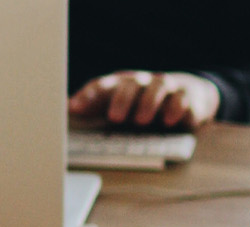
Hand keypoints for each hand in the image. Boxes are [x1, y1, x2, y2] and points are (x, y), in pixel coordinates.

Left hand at [67, 70, 220, 129]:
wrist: (188, 94)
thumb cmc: (142, 103)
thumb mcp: (116, 105)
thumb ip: (92, 107)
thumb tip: (62, 108)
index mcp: (120, 85)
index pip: (102, 86)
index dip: (87, 96)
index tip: (72, 108)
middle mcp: (142, 83)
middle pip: (131, 84)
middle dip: (122, 100)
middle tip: (115, 117)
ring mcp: (165, 87)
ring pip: (158, 87)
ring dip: (149, 103)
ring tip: (141, 121)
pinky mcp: (187, 96)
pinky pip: (183, 98)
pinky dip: (177, 108)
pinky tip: (170, 120)